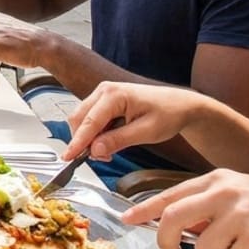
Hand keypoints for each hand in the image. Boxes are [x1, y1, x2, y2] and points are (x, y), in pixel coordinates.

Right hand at [60, 81, 204, 162]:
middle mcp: (104, 90)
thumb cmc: (168, 113)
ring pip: (82, 120)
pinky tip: (108, 142)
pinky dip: (94, 134)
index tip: (68, 158)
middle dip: (83, 141)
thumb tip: (94, 150)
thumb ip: (118, 140)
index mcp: (114, 94)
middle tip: (100, 159)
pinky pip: (90, 119)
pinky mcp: (104, 101)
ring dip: (89, 139)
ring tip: (108, 152)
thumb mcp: (147, 132)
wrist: (180, 104)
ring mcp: (102, 94)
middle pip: (79, 119)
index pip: (89, 122)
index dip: (77, 142)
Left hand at [122, 169, 248, 248]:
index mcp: (221, 178)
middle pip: (173, 218)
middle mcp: (226, 190)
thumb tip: (179, 228)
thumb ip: (211, 207)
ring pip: (204, 248)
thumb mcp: (244, 196)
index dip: (146, 210)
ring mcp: (240, 212)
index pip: (172, 194)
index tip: (129, 220)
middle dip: (165, 241)